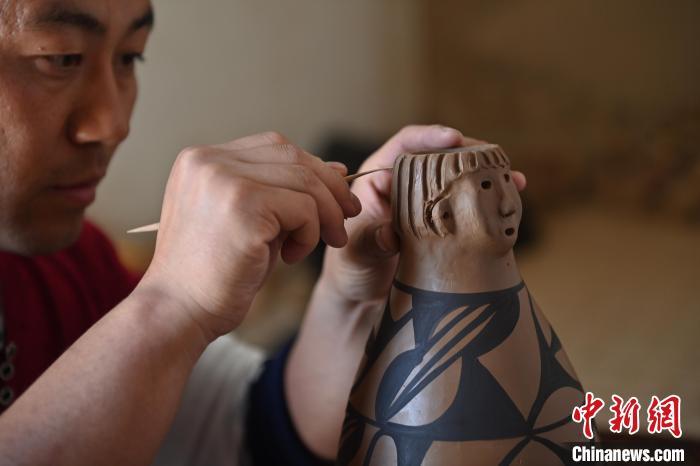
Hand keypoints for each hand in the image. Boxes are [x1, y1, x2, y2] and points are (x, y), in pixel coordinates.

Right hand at [138, 132, 360, 339]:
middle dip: (329, 188)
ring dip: (326, 214)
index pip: (274, 146)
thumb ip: (285, 192)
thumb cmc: (214, 274)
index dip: (311, 169)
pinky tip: (292, 257)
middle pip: (292, 155)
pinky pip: (304, 208)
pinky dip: (311, 233)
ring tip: (325, 242)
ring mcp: (222, 179)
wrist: (178, 313)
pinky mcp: (242, 205)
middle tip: (346, 219)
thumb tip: (336, 170)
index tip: (333, 200)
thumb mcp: (251, 222)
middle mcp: (208, 161)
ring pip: (305, 180)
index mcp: (201, 159)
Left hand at [319, 125, 526, 303]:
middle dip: (469, 154)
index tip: (453, 137)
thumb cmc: (350, 268)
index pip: (405, 145)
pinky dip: (489, 202)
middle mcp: (405, 185)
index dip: (429, 137)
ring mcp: (428, 204)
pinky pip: (468, 205)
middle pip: (440, 157)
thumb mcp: (356, 254)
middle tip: (493, 160)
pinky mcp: (444, 224)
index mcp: (378, 178)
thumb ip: (370, 241)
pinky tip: (512, 200)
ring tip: (515, 180)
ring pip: (459, 180)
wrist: (362, 296)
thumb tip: (389, 235)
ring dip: (487, 177)